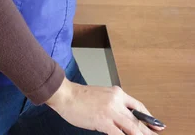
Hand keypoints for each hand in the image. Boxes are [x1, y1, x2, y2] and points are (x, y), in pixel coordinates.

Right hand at [46, 79, 165, 134]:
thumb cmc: (80, 97)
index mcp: (117, 93)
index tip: (157, 125)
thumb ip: (113, 105)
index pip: (139, 106)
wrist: (66, 95)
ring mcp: (111, 111)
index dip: (149, 117)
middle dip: (149, 131)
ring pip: (133, 128)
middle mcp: (117, 100)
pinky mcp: (103, 121)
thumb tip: (123, 119)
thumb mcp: (102, 96)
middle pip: (138, 119)